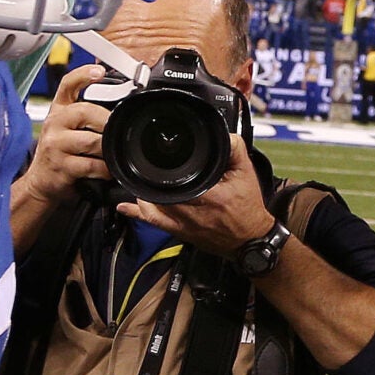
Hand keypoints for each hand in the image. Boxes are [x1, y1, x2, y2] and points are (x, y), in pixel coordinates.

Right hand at [19, 63, 113, 209]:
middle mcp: (54, 123)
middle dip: (106, 121)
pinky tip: (105, 171)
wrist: (42, 182)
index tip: (100, 71)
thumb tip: (117, 110)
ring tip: (112, 155)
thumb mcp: (68, 129)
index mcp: (59, 110)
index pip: (68, 85)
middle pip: (85, 111)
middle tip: (117, 131)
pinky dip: (104, 170)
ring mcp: (55, 144)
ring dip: (107, 150)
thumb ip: (87, 116)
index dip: (83, 75)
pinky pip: (90, 165)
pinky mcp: (60, 166)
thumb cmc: (60, 154)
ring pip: (91, 140)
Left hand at [119, 137, 274, 255]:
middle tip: (145, 163)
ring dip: (143, 192)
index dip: (164, 167)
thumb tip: (221, 134)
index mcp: (210, 195)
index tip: (156, 155)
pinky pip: (153, 223)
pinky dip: (136, 213)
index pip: (179, 180)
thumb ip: (234, 149)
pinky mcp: (179, 233)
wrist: (249, 240)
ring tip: (140, 179)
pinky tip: (125, 206)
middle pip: (160, 192)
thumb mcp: (246, 173)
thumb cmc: (247, 209)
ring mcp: (183, 224)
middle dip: (150, 177)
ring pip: (152, 207)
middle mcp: (193, 212)